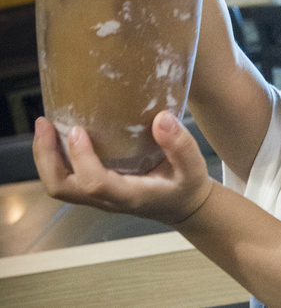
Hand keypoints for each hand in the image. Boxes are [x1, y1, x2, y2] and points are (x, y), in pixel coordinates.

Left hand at [32, 111, 214, 225]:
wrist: (183, 205)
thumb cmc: (186, 185)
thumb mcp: (193, 167)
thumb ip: (181, 145)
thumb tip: (162, 118)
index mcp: (129, 195)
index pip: (95, 183)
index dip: (81, 158)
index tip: (77, 130)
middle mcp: (107, 199)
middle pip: (61, 188)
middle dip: (46, 158)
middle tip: (44, 124)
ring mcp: (97, 196)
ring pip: (58, 185)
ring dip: (45, 157)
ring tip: (45, 124)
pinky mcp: (95, 188)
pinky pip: (65, 177)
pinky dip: (55, 157)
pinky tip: (60, 133)